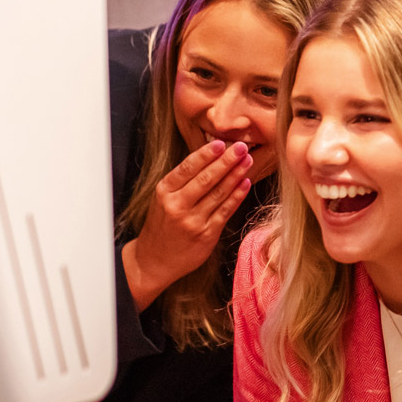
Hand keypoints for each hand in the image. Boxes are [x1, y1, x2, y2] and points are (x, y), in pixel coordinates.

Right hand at [122, 139, 252, 309]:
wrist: (154, 260)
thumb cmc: (162, 224)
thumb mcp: (163, 198)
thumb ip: (183, 180)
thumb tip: (211, 156)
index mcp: (164, 192)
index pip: (187, 168)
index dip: (205, 155)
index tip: (220, 142)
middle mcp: (177, 206)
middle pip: (206, 179)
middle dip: (226, 161)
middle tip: (242, 146)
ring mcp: (193, 221)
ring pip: (219, 193)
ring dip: (236, 175)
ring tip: (247, 160)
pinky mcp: (207, 234)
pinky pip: (225, 211)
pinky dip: (237, 196)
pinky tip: (246, 183)